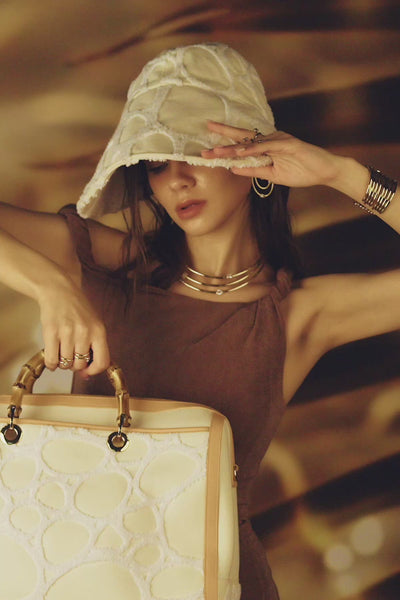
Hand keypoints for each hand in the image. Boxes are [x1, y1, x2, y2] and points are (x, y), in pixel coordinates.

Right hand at [37, 274, 109, 375]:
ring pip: (66, 364)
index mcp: (99, 331)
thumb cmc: (77, 307)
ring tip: (62, 351)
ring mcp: (67, 333)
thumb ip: (94, 347)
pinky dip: (51, 363)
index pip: (102, 362)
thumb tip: (87, 374)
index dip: (94, 371)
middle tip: (71, 355)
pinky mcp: (50, 332)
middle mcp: (84, 332)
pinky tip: (53, 355)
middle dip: (75, 364)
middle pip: (80, 365)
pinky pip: (52, 360)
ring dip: (62, 362)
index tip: (87, 372)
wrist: (58, 290)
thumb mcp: (94, 324)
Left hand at [202, 121, 343, 188]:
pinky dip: (253, 148)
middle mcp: (271, 139)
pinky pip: (267, 146)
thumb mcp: (272, 175)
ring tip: (217, 150)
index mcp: (267, 146)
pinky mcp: (289, 143)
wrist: (325, 172)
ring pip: (252, 142)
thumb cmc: (301, 172)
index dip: (225, 146)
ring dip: (234, 146)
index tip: (208, 150)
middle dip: (224, 135)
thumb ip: (253, 170)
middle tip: (206, 130)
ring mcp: (280, 140)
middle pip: (244, 136)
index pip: (243, 144)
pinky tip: (240, 151)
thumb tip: (233, 169)